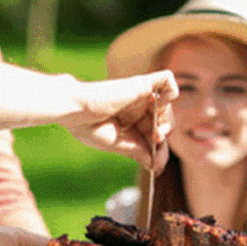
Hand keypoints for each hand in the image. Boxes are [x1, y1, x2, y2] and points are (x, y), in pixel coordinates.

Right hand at [62, 71, 177, 170]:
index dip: (159, 149)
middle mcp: (138, 107)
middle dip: (164, 136)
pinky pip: (166, 79)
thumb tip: (156, 166)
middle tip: (156, 144)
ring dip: (168, 122)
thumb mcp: (116, 144)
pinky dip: (171, 90)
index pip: (154, 134)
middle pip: (164, 120)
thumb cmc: (88, 126)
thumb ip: (138, 151)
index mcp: (130, 121)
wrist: (75, 110)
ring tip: (156, 134)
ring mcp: (141, 94)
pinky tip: (162, 105)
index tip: (156, 165)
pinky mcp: (141, 83)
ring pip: (167, 105)